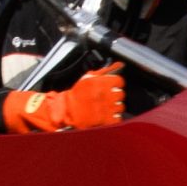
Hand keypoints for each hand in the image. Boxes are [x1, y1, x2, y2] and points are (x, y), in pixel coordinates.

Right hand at [1, 65, 124, 132]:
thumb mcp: (88, 78)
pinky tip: (104, 114)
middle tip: (105, 97)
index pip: (119, 81)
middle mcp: (105, 95)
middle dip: (114, 95)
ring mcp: (107, 108)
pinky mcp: (106, 120)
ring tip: (103, 107)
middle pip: (121, 94)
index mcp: (101, 83)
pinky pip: (117, 118)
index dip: (115, 84)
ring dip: (114, 107)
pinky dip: (113, 117)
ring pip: (120, 106)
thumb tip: (118, 65)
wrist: (65, 110)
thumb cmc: (76, 94)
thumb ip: (104, 71)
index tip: (111, 86)